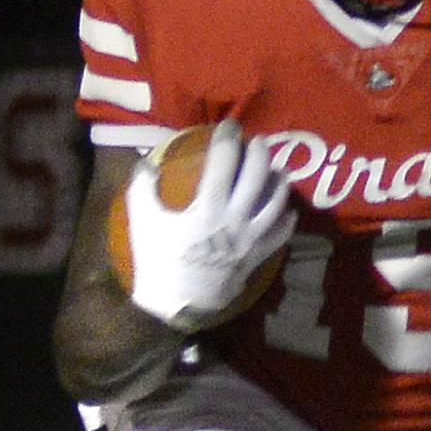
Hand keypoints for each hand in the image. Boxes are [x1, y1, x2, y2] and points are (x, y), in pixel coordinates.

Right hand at [124, 120, 294, 330]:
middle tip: (257, 142)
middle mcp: (235, 219)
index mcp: (208, 207)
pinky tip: (288, 213)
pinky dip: (286, 221)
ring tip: (278, 170)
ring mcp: (250, 239)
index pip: (224, 162)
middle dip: (259, 153)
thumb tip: (146, 161)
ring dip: (279, 182)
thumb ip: (142, 188)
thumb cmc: (157, 261)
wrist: (177, 304)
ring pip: (275, 202)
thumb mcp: (143, 222)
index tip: (228, 126)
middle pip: (256, 176)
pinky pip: (279, 236)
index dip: (228, 139)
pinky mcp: (257, 256)